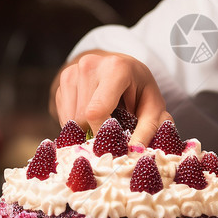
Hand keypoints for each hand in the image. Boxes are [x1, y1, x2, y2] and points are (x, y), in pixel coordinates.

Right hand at [51, 50, 170, 145]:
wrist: (125, 69)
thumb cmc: (141, 90)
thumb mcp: (154, 109)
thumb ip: (147, 131)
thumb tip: (134, 153)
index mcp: (115, 68)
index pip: (96, 112)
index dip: (102, 134)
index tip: (113, 143)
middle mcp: (90, 64)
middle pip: (81, 117)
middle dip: (95, 131)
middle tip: (112, 130)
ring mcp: (73, 70)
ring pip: (70, 118)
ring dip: (85, 127)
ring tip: (104, 118)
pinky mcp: (63, 78)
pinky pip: (63, 113)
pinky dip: (76, 122)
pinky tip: (92, 114)